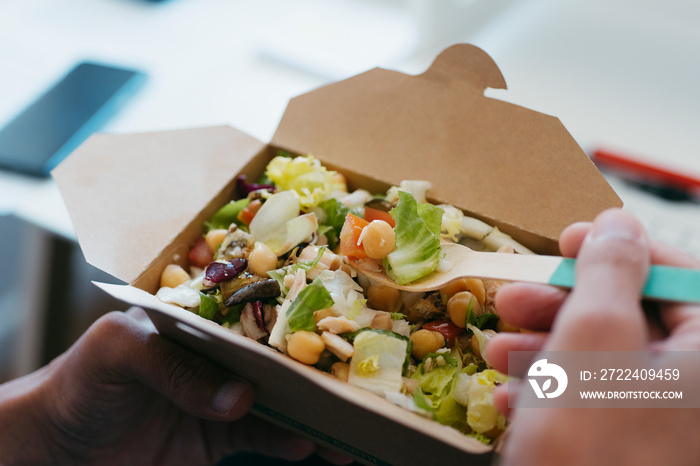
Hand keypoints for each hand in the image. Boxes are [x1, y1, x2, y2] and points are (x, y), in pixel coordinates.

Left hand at [0, 307, 350, 464]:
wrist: (58, 449)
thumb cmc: (81, 381)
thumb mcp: (118, 352)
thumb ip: (173, 366)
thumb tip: (240, 399)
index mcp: (203, 314)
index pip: (257, 302)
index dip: (298, 305)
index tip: (342, 313)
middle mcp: (224, 350)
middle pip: (282, 352)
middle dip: (322, 361)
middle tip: (363, 372)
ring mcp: (227, 393)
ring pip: (286, 397)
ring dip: (320, 407)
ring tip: (357, 418)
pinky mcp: (224, 436)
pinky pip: (269, 437)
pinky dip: (297, 441)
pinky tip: (320, 446)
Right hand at [486, 208, 699, 464]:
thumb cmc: (593, 442)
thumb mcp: (595, 335)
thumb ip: (609, 268)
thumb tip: (618, 222)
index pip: (680, 276)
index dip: (620, 249)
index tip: (567, 240)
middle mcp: (694, 392)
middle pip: (634, 321)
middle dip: (563, 306)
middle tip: (512, 297)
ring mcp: (665, 430)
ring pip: (606, 366)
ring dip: (545, 350)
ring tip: (497, 350)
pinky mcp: (629, 456)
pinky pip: (597, 411)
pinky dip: (552, 398)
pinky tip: (513, 403)